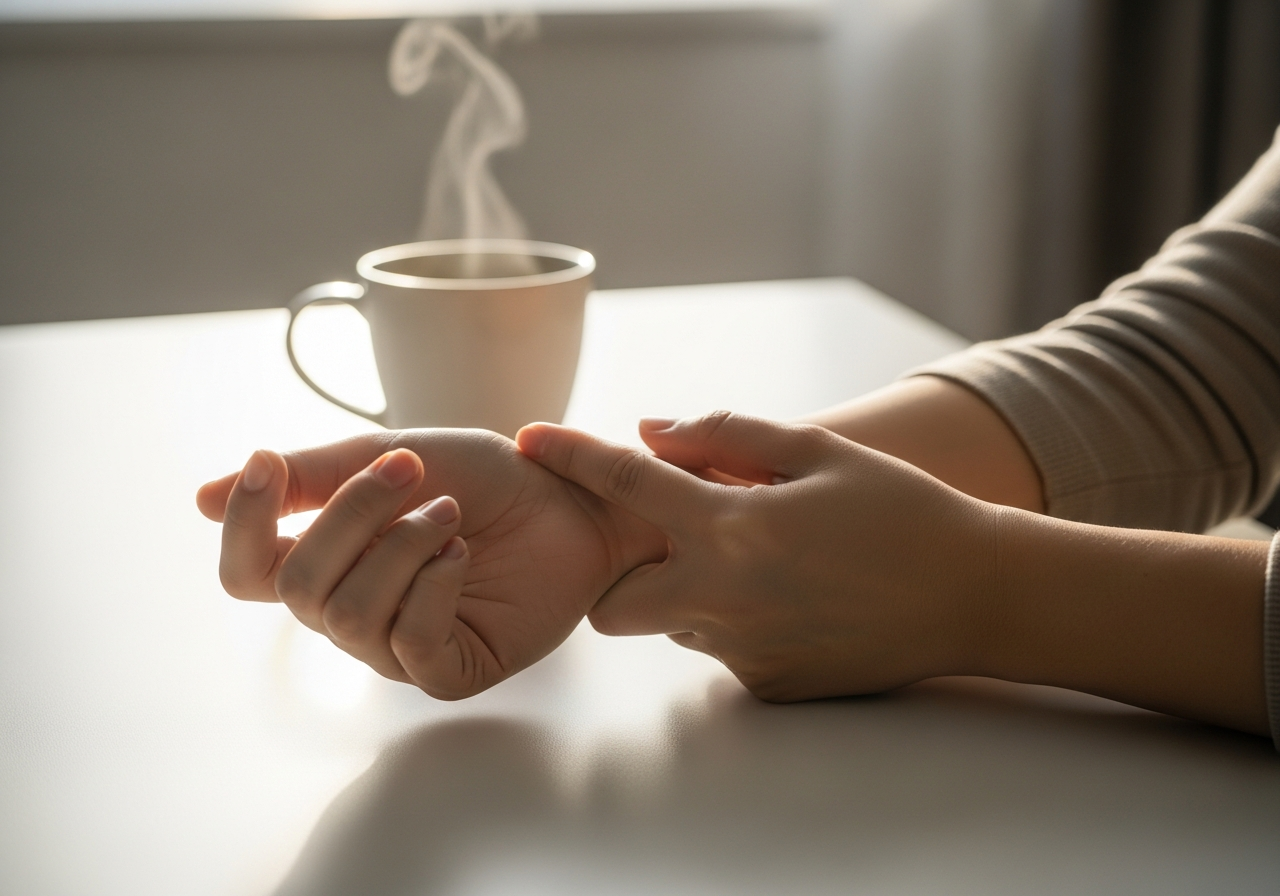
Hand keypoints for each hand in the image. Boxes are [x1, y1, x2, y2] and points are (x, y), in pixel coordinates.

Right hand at [197, 430, 664, 698]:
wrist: (573, 500)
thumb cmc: (488, 479)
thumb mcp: (391, 458)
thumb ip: (309, 479)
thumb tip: (202, 498)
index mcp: (334, 561)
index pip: (249, 572)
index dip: (245, 526)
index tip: (267, 464)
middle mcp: (355, 611)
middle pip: (297, 589)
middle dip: (349, 519)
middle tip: (411, 470)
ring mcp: (399, 647)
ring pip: (348, 616)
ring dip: (400, 547)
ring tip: (451, 514)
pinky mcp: (449, 671)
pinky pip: (407, 645)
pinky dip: (431, 585)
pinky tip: (461, 554)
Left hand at [516, 412, 998, 700]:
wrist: (975, 595)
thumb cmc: (902, 511)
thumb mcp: (819, 450)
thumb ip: (727, 435)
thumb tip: (650, 432)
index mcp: (734, 526)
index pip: (626, 486)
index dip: (572, 457)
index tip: (528, 439)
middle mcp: (724, 597)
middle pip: (614, 601)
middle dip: (621, 572)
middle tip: (670, 539)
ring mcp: (744, 651)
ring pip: (671, 625)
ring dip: (688, 591)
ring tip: (763, 563)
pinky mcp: (768, 686)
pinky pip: (721, 650)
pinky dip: (736, 621)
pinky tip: (794, 599)